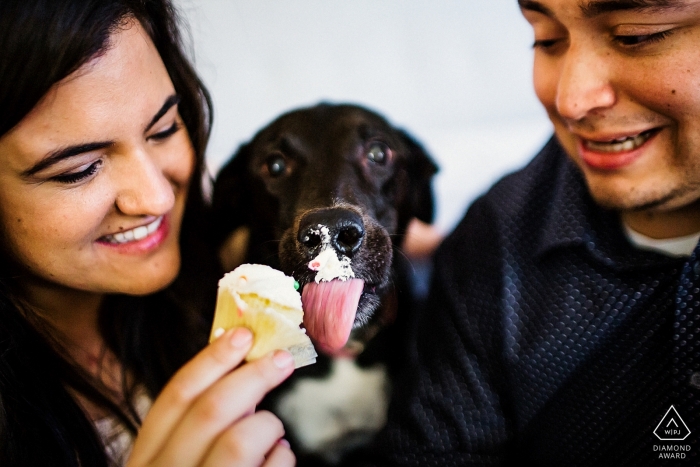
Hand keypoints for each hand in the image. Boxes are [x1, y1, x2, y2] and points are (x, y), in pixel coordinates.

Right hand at [127, 327, 295, 466]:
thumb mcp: (177, 460)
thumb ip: (197, 425)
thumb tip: (241, 375)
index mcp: (146, 458)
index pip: (175, 395)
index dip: (212, 359)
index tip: (243, 334)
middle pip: (210, 409)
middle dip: (253, 376)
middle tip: (281, 360)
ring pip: (240, 439)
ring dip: (267, 425)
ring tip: (273, 434)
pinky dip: (282, 456)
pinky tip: (277, 459)